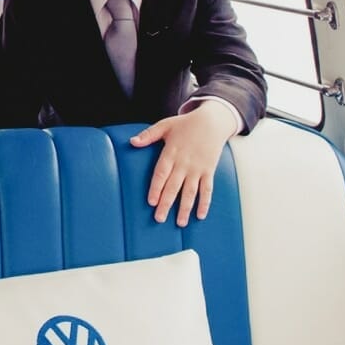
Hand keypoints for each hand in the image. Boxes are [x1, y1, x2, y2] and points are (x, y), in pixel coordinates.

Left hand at [130, 103, 236, 226]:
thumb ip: (148, 135)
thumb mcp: (165, 125)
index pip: (161, 173)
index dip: (156, 188)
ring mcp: (198, 168)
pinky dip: (205, 202)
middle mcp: (185, 163)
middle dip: (166, 203)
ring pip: (191, 191)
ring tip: (180, 223)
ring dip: (185, 208)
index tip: (151, 202)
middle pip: (174, 186)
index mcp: (171, 152)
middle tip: (159, 219)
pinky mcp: (209, 171)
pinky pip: (208, 189)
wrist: (212, 121)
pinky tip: (200, 215)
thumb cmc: (185, 124)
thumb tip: (131, 142)